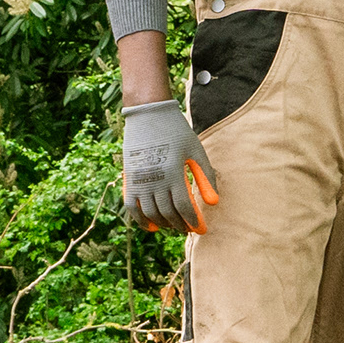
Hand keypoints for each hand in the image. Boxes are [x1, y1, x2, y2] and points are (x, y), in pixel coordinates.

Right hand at [123, 100, 216, 231]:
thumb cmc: (176, 130)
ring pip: (150, 212)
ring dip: (163, 224)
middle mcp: (154, 178)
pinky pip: (132, 206)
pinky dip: (141, 220)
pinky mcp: (129, 178)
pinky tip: (152, 227)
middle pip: (167, 213)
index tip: (201, 229)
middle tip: (189, 228)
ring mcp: (139, 179)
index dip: (193, 221)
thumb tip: (214, 202)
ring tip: (174, 226)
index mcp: (173, 171)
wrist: (147, 113)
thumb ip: (205, 176)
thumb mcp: (195, 150)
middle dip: (180, 225)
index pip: (183, 206)